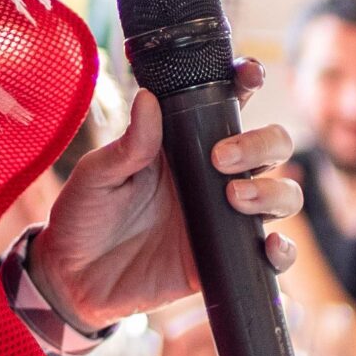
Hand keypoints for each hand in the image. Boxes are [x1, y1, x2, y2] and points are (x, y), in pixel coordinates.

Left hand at [30, 60, 300, 331]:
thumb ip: (129, 144)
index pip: (228, 104)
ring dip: (273, 192)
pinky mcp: (225, 259)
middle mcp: (213, 176)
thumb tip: (148, 98)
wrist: (73, 280)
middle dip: (261, 144)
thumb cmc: (84, 216)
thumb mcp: (97, 175)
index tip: (248, 75)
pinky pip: (270, 255)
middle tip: (220, 159)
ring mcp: (224, 218)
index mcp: (183, 144)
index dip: (248, 82)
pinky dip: (283, 252)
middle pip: (272, 146)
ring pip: (282, 194)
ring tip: (235, 198)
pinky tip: (269, 247)